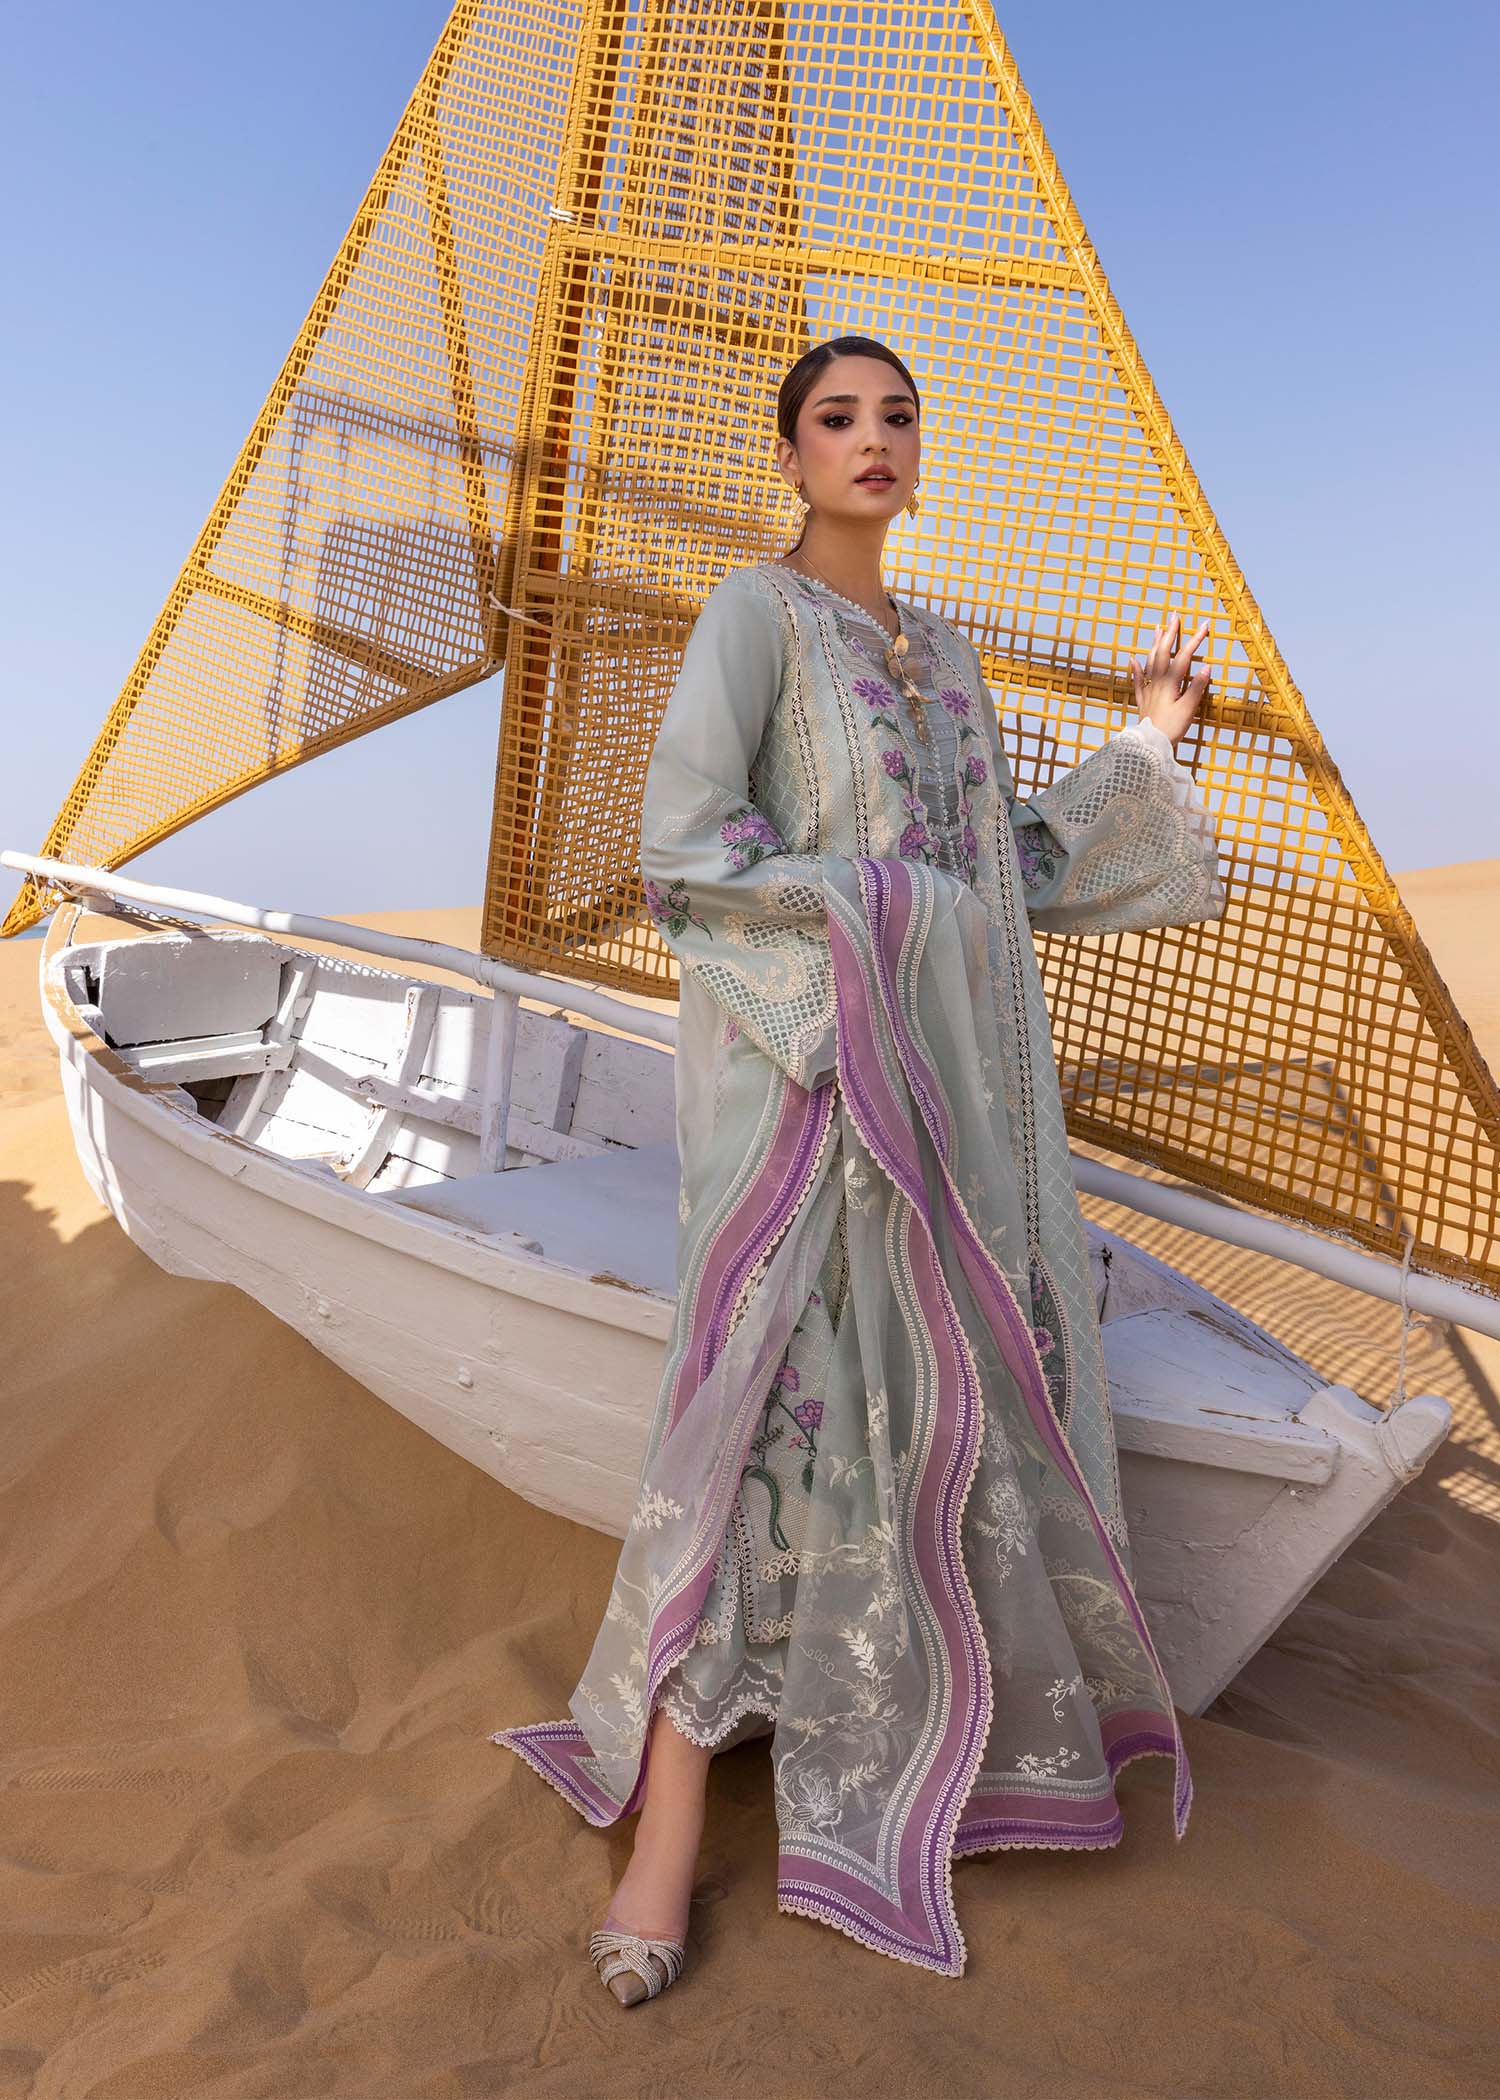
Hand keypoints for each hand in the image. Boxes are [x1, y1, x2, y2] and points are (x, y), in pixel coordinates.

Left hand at [1130, 610, 1210, 746]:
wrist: (1150, 745)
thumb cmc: (1171, 728)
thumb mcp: (1188, 709)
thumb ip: (1197, 688)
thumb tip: (1206, 668)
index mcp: (1170, 683)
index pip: (1184, 656)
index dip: (1195, 640)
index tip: (1205, 625)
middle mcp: (1157, 682)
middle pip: (1163, 652)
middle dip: (1170, 632)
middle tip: (1174, 615)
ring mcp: (1148, 690)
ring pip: (1150, 661)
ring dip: (1154, 643)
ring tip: (1157, 628)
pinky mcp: (1142, 700)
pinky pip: (1137, 680)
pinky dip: (1135, 668)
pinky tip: (1132, 658)